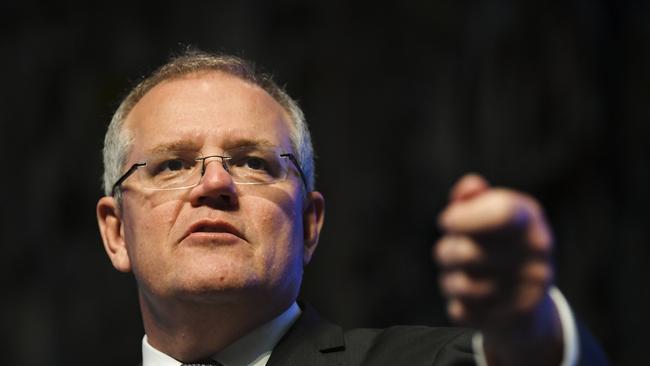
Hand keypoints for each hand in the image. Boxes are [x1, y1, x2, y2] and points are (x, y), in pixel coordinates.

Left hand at [435, 174, 561, 364]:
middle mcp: (536, 256)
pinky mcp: (510, 321)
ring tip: (458, 275)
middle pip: (467, 252)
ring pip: (460, 285)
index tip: (447, 221)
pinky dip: (457, 304)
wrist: (527, 305)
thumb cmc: (498, 247)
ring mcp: (527, 292)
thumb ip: (474, 198)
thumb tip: (469, 188)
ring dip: (449, 279)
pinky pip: (461, 311)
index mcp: (531, 221)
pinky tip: (469, 300)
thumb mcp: (490, 216)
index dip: (464, 216)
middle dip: (446, 250)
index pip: (501, 212)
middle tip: (450, 250)